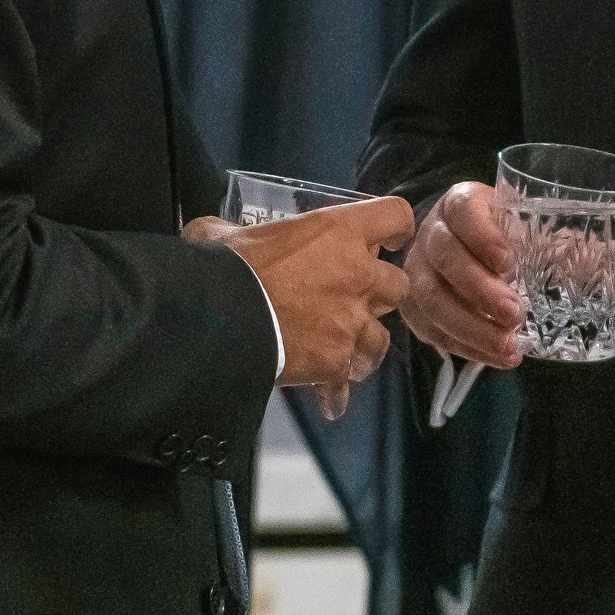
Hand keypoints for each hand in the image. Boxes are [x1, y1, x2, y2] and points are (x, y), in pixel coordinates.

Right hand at [219, 196, 413, 399]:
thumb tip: (215, 234)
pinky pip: (347, 379)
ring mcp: (352, 322)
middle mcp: (358, 275)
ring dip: (364, 342)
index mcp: (338, 232)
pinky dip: (338, 388)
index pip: (395, 217)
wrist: (219, 319)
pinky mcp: (337, 361)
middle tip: (354, 297)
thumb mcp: (225, 233)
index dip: (395, 228)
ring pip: (382, 337)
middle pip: (398, 285)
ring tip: (342, 347)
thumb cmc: (225, 265)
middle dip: (380, 293)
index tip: (388, 239)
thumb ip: (234, 231)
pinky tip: (327, 397)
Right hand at [400, 182, 525, 371]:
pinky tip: (496, 358)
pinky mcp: (413, 306)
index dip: (483, 235)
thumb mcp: (536, 231)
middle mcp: (433, 231)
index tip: (510, 262)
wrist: (465, 248)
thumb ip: (576, 251)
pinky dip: (465, 347)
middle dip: (479, 290)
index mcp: (462, 202)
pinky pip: (430, 329)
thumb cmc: (508, 235)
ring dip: (470, 327)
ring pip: (430, 298)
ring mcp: (418, 269)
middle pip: (445, 257)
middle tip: (515, 314)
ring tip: (508, 347)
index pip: (465, 211)